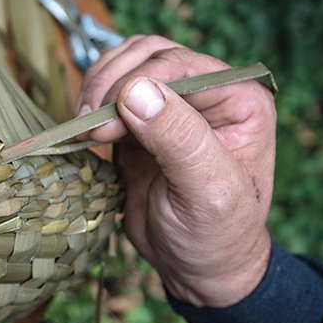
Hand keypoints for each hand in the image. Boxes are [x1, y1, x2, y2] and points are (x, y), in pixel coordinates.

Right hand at [76, 36, 275, 306]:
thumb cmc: (215, 236)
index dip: (137, 82)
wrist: (195, 267)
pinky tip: (84, 129)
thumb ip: (179, 139)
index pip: (182, 65)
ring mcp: (171, 105)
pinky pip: (111, 92)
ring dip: (97, 87)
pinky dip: (91, 103)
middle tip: (87, 124)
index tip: (103, 121)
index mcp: (239, 100)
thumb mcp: (206, 192)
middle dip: (111, 83)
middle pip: (150, 55)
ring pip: (127, 64)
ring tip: (83, 126)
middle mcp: (207, 94)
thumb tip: (136, 91)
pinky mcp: (140, 122)